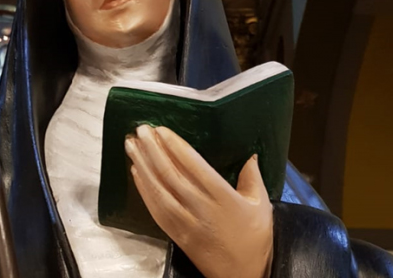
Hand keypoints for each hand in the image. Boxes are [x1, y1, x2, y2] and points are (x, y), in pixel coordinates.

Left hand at [125, 125, 272, 277]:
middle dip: (153, 150)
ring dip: (143, 165)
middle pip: (171, 175)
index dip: (176, 147)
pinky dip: (144, 189)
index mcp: (223, 197)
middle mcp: (201, 208)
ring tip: (131, 145)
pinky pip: (156, 209)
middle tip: (141, 130)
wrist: (242, 275)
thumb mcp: (262, 206)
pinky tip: (137, 173)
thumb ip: (253, 178)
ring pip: (159, 190)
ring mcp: (186, 222)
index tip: (162, 131)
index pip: (194, 166)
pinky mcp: (176, 234)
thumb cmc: (255, 240)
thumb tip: (250, 155)